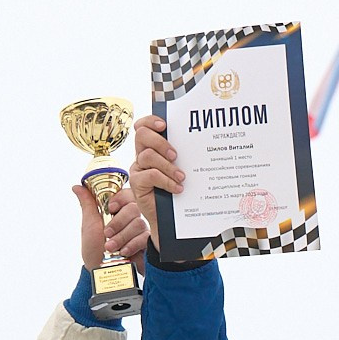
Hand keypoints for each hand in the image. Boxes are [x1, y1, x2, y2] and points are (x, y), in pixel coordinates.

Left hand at [73, 178, 150, 267]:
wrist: (101, 271)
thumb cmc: (94, 249)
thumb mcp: (89, 225)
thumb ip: (87, 204)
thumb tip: (77, 187)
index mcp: (117, 211)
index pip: (126, 194)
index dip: (120, 199)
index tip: (111, 208)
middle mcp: (130, 218)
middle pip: (133, 208)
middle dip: (118, 223)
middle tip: (107, 234)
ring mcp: (139, 231)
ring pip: (138, 223)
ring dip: (122, 236)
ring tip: (111, 247)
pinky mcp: (145, 244)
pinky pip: (144, 238)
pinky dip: (131, 245)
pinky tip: (123, 251)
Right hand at [128, 114, 179, 249]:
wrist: (170, 218)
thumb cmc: (177, 189)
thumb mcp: (181, 168)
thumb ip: (182, 155)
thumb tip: (201, 141)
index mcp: (151, 147)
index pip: (143, 126)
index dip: (150, 121)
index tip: (164, 125)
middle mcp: (142, 155)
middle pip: (142, 135)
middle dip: (161, 142)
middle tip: (176, 155)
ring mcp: (138, 169)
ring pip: (147, 156)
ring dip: (168, 166)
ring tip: (181, 177)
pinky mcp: (136, 184)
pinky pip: (150, 175)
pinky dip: (166, 180)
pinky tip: (177, 188)